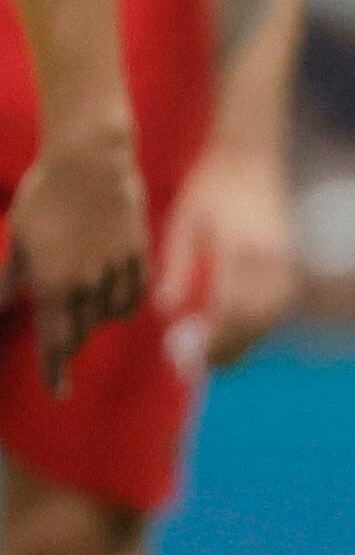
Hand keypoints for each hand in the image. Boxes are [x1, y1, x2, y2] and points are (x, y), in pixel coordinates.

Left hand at [5, 116, 147, 394]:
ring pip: (112, 315)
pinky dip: (124, 302)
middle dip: (71, 340)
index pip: (56, 341)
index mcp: (55, 284)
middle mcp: (90, 285)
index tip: (58, 391)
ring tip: (85, 313)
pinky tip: (114, 299)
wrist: (89, 162)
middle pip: (84, 331)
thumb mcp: (20, 240)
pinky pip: (136, 293)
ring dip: (97, 320)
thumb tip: (0, 311)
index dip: (55, 370)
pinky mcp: (140, 255)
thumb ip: (12, 281)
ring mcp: (118, 271)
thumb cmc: (45, 196)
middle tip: (61, 344)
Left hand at [155, 148, 296, 370]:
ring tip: (221, 354)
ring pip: (272, 317)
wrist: (254, 154)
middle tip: (204, 367)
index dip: (213, 339)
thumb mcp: (184, 220)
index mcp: (245, 250)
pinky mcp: (294, 262)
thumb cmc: (213, 183)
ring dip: (247, 340)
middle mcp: (275, 261)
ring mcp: (290, 263)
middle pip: (256, 321)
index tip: (190, 358)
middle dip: (230, 348)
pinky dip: (259, 323)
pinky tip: (240, 328)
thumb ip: (176, 265)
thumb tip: (168, 311)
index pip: (231, 309)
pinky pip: (279, 306)